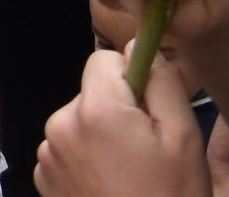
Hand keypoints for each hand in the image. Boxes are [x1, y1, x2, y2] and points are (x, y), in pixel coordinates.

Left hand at [33, 47, 210, 196]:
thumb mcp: (183, 138)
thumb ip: (161, 82)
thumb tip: (139, 46)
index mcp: (95, 108)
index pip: (104, 60)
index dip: (133, 79)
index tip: (152, 111)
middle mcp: (60, 124)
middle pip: (93, 93)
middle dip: (119, 112)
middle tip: (147, 152)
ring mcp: (48, 154)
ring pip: (81, 122)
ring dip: (102, 138)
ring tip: (130, 174)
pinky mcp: (44, 179)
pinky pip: (68, 150)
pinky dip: (87, 161)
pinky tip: (111, 186)